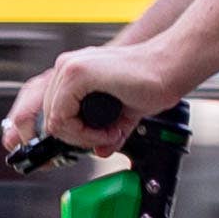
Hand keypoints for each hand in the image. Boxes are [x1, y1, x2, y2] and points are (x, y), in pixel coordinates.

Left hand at [0, 39, 179, 155]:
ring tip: (109, 132)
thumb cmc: (150, 83)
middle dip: (77, 137)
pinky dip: (85, 133)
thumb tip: (98, 151)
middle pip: (49, 119)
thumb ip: (105, 131)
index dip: (66, 134)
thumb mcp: (120, 113)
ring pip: (54, 121)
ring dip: (82, 136)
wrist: (170, 68)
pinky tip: (108, 129)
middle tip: (105, 138)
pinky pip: (63, 117)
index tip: (86, 143)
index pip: (48, 111)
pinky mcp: (77, 73)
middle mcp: (67, 67)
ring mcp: (70, 68)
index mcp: (73, 73)